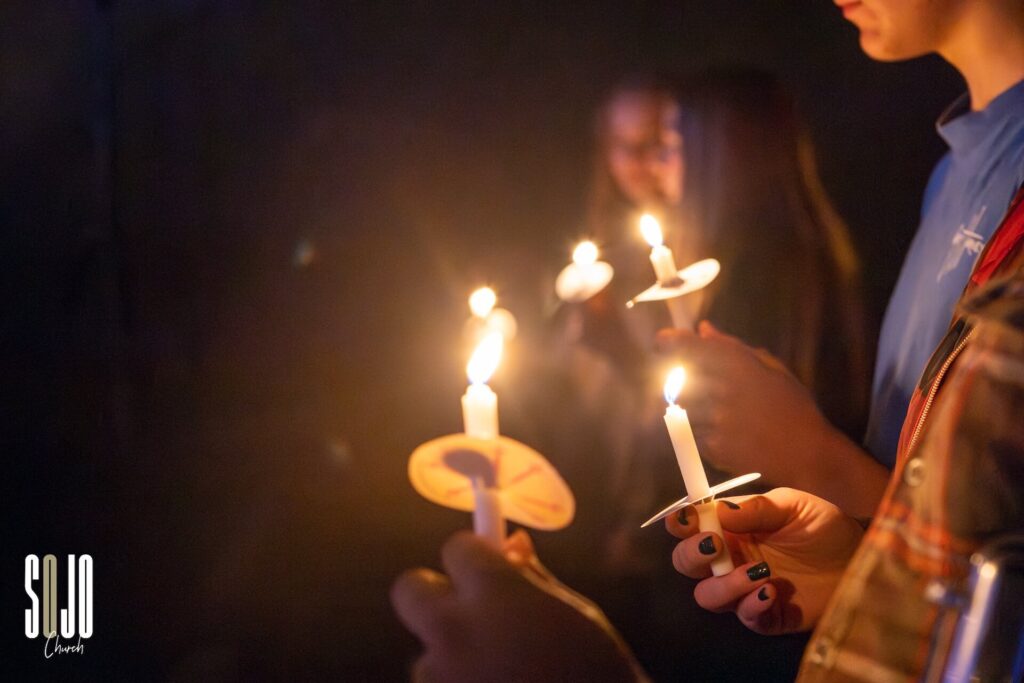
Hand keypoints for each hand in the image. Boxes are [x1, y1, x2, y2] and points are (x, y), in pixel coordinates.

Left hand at [391, 530, 644, 681]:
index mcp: (496, 594)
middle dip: (433, 593)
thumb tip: (512, 544)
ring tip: (501, 677)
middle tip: (466, 612)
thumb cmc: (599, 673)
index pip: (457, 548)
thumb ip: (534, 577)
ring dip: (450, 658)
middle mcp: (456, 629)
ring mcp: (442, 677)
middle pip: (410, 589)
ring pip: (426, 652)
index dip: (473, 556)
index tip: (486, 567)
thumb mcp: (577, 615)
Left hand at [657, 321, 886, 516]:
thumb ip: (733, 348)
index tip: (662, 341)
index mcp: (737, 366)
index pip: (688, 348)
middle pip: (675, 377)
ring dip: (681, 403)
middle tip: (678, 379)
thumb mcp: (771, 369)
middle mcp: (721, 390)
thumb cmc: (793, 407)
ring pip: (678, 406)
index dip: (669, 342)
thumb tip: (704, 329)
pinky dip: (693, 428)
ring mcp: (713, 421)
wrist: (806, 453)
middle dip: (670, 376)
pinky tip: (713, 429)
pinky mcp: (711, 447)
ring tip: (699, 406)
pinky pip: (689, 432)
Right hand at [665, 488, 862, 634]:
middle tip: (717, 546)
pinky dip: (751, 607)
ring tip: (759, 572)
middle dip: (692, 555)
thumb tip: (720, 510)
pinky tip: (771, 592)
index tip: (687, 520)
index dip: (680, 523)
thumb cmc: (825, 528)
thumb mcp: (795, 506)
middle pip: (686, 563)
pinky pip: (744, 618)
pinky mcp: (766, 616)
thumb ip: (758, 508)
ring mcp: (745, 590)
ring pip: (707, 596)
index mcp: (730, 529)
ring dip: (724, 585)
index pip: (689, 527)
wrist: (860, 561)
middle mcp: (730, 559)